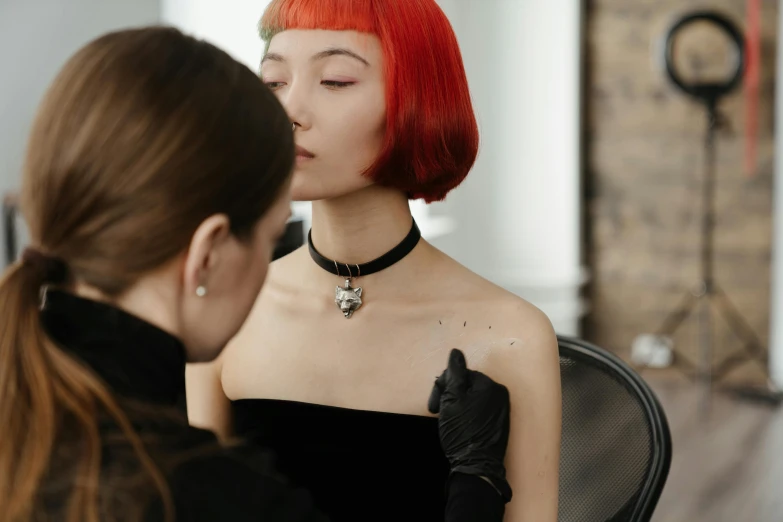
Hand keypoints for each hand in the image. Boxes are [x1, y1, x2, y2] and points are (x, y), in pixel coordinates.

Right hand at [428, 349, 512, 501]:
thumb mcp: (452, 398)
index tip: (436, 404)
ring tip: (450, 422)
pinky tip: (460, 427)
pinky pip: (479, 410)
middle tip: (440, 413)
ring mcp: (501, 410)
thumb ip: (454, 373)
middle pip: (467, 385)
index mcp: (490, 386)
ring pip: (471, 398)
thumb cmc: (462, 433)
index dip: (444, 387)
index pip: (461, 374)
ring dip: (457, 406)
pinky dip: (467, 415)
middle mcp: (500, 394)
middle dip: (451, 396)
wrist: (476, 466)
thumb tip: (456, 352)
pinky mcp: (499, 423)